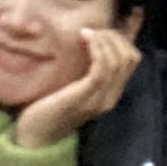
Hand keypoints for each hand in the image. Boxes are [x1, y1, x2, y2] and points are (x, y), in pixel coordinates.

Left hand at [15, 25, 141, 149]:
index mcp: (110, 94)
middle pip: (129, 57)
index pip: (132, 59)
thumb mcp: (72, 84)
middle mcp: (110, 98)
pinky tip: (84, 38)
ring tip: (87, 32)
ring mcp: (99, 99)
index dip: (121, 37)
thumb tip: (87, 37)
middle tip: (93, 30)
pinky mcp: (85, 98)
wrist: (34, 137)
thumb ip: (83, 67)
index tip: (99, 29)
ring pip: (118, 61)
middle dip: (114, 36)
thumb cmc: (49, 106)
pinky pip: (102, 69)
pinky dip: (97, 48)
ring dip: (105, 39)